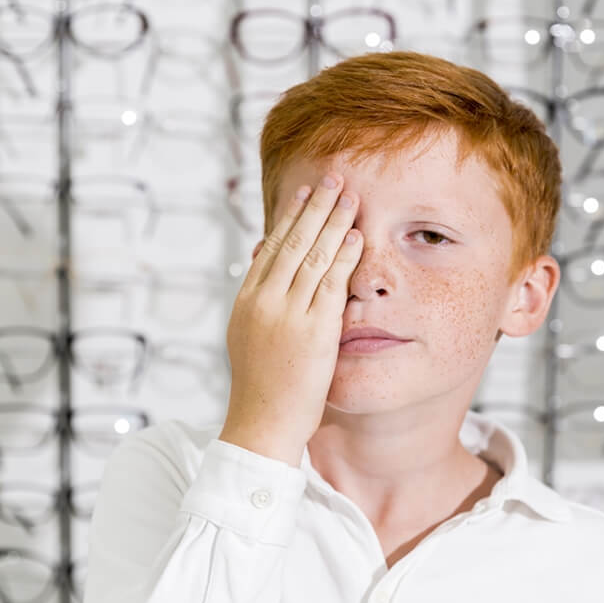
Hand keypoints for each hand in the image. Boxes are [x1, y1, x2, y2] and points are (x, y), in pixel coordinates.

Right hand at [219, 172, 361, 465]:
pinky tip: (356, 236)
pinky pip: (331, 284)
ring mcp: (288, 315)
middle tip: (333, 178)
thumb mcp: (249, 334)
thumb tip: (263, 251)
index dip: (290, 216)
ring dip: (333, 222)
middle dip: (315, 207)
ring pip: (312, 256)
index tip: (305, 192)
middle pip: (292, 242)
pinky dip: (343, 256)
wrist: (262, 424)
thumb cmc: (261, 384)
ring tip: (350, 196)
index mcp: (247, 301)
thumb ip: (259, 296)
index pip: (271, 247)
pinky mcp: (313, 331)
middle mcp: (264, 302)